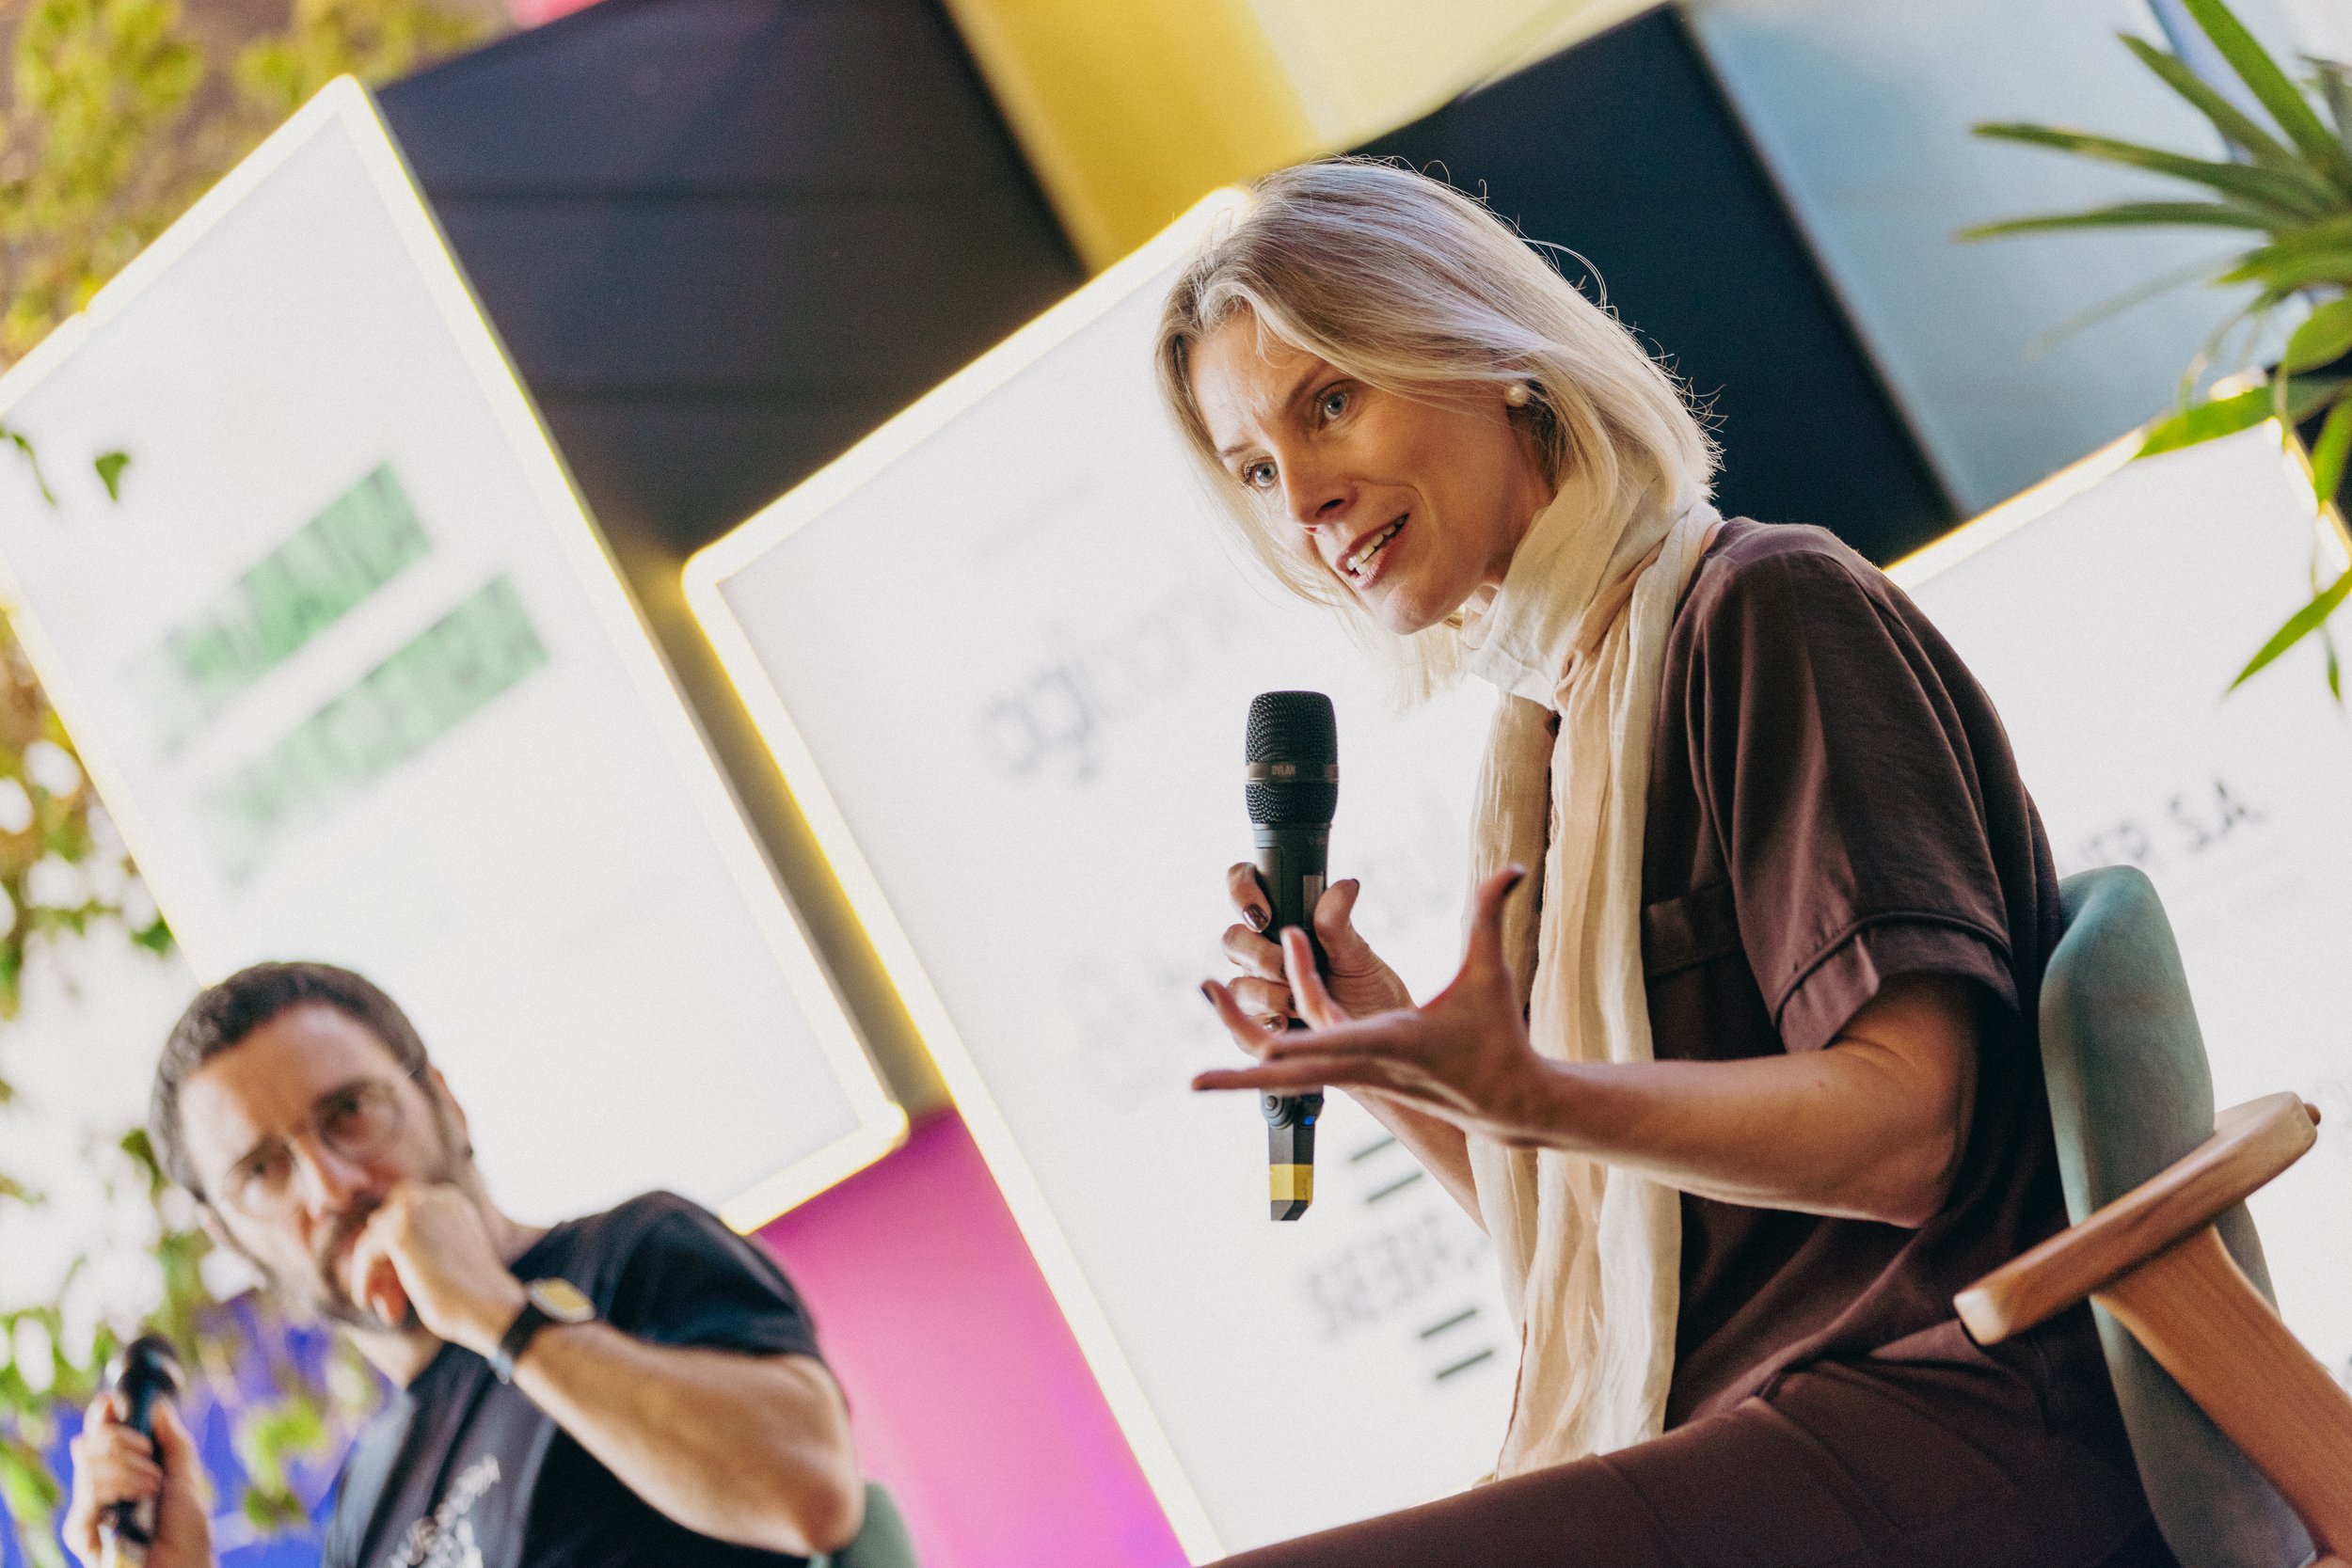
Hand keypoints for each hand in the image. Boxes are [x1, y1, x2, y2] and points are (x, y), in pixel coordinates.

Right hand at [64, 1394, 211, 1567]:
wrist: (185, 1566)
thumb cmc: (189, 1532)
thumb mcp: (187, 1478)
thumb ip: (174, 1443)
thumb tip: (159, 1407)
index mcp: (126, 1473)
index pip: (102, 1436)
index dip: (103, 1415)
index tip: (112, 1401)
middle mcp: (103, 1489)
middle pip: (89, 1444)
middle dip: (124, 1443)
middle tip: (151, 1461)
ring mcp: (91, 1510)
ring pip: (89, 1466)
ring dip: (128, 1470)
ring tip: (152, 1489)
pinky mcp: (82, 1532)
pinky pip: (86, 1495)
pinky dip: (114, 1489)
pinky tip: (135, 1499)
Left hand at [347, 1181, 526, 1355]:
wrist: (489, 1307)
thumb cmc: (473, 1297)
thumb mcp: (446, 1262)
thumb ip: (422, 1248)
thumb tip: (381, 1257)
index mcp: (453, 1203)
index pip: (408, 1217)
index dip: (397, 1254)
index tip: (398, 1290)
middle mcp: (437, 1198)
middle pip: (388, 1222)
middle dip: (385, 1261)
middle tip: (389, 1301)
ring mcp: (418, 1209)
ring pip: (375, 1236)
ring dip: (376, 1273)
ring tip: (386, 1310)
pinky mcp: (399, 1230)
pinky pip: (365, 1250)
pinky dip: (363, 1277)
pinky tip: (367, 1301)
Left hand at [1199, 867, 1566, 1146]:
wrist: (1503, 1100)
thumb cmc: (1496, 1036)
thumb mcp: (1491, 975)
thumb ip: (1490, 917)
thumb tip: (1513, 867)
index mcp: (1394, 1042)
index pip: (1339, 1042)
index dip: (1302, 1040)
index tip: (1267, 1047)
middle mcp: (1364, 1061)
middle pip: (1290, 1073)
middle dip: (1242, 1072)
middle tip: (1194, 1082)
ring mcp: (1353, 1070)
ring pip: (1284, 1066)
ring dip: (1242, 1038)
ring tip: (1205, 1006)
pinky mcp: (1351, 1067)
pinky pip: (1301, 1046)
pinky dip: (1276, 1027)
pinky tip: (1258, 998)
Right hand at [1218, 864, 1410, 1033]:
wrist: (1378, 1036)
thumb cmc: (1368, 990)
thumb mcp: (1357, 956)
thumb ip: (1339, 924)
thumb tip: (1344, 885)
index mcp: (1282, 922)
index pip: (1244, 888)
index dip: (1242, 892)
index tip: (1264, 914)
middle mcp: (1263, 952)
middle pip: (1232, 939)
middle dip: (1257, 954)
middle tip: (1285, 967)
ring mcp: (1258, 988)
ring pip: (1237, 983)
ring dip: (1266, 992)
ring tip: (1297, 1003)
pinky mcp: (1259, 1025)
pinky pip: (1243, 1023)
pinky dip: (1265, 1020)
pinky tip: (1286, 1022)